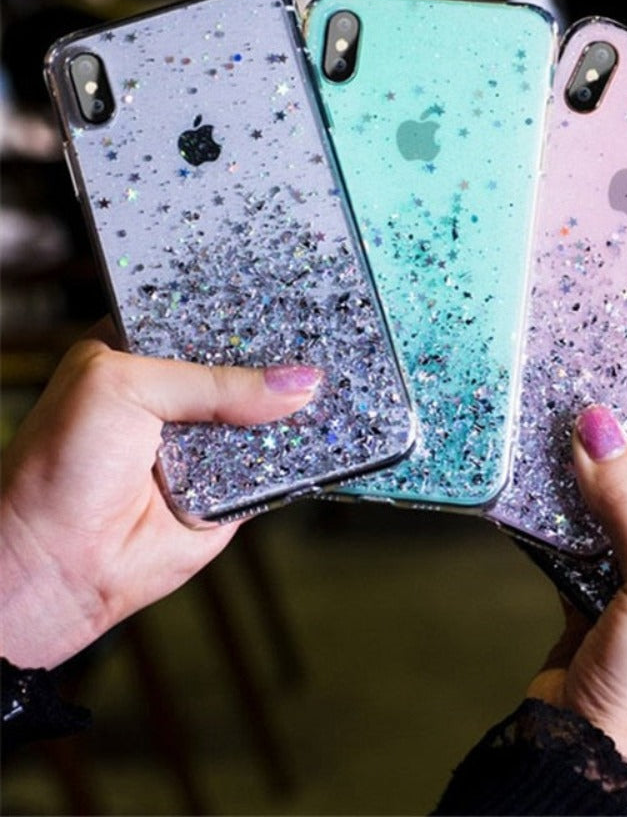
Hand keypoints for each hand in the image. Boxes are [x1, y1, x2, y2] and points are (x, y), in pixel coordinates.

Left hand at [1, 319, 322, 668]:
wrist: (56, 563)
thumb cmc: (57, 467)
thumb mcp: (125, 387)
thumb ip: (213, 381)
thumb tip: (296, 383)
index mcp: (144, 352)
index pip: (209, 318)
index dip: (247, 313)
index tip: (291, 302)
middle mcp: (180, 395)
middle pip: (249, 365)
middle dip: (281, 361)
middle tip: (322, 345)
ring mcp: (210, 441)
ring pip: (269, 414)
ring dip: (295, 408)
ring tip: (331, 386)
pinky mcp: (235, 486)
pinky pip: (279, 463)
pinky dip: (300, 453)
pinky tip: (323, 431)